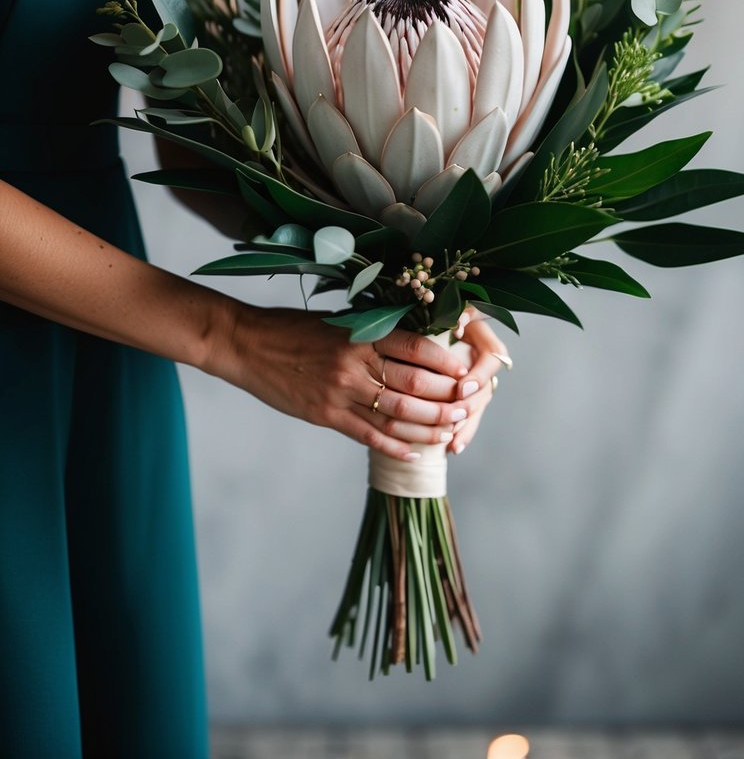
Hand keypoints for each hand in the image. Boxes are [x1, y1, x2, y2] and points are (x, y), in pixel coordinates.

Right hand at [209, 305, 471, 462]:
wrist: (247, 344)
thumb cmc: (292, 328)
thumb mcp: (337, 320)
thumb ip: (372, 333)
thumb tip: (414, 345)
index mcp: (361, 333)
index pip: (416, 348)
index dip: (445, 362)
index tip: (464, 371)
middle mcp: (355, 363)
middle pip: (414, 384)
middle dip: (445, 399)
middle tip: (466, 406)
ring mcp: (341, 392)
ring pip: (397, 414)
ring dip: (428, 425)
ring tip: (450, 430)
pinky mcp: (326, 416)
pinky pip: (369, 436)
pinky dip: (395, 446)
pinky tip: (413, 452)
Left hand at [448, 308, 510, 455]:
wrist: (439, 330)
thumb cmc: (446, 315)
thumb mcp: (457, 311)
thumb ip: (461, 316)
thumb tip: (459, 326)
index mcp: (487, 342)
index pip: (492, 360)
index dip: (478, 376)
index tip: (461, 388)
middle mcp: (486, 366)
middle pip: (485, 390)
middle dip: (469, 407)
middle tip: (454, 420)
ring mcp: (480, 385)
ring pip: (477, 409)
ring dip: (465, 426)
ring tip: (452, 441)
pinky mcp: (470, 400)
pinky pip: (470, 419)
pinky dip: (462, 433)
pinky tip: (453, 448)